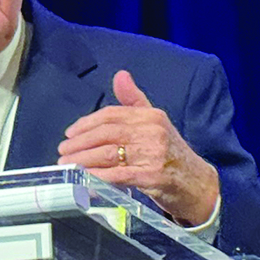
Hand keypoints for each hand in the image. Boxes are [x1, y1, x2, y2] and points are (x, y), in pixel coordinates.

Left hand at [57, 69, 218, 224]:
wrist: (197, 184)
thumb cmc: (172, 154)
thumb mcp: (156, 124)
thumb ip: (134, 101)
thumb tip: (120, 75)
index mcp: (151, 116)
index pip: (111, 115)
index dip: (86, 124)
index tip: (70, 134)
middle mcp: (153, 131)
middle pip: (107, 134)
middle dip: (80, 143)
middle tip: (62, 151)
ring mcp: (153, 154)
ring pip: (108, 153)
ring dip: (83, 160)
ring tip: (67, 165)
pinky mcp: (151, 176)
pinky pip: (117, 175)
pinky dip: (97, 176)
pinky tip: (84, 179)